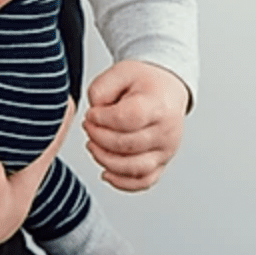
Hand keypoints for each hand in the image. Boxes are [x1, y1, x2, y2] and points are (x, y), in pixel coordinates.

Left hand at [83, 60, 189, 190]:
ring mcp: (166, 150)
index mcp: (158, 105)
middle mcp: (167, 131)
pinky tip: (106, 171)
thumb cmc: (144, 83)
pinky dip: (122, 182)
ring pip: (134, 168)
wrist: (167, 91)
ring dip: (105, 160)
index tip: (91, 113)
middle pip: (128, 145)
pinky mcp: (162, 163)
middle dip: (98, 137)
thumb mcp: (120, 72)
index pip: (129, 118)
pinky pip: (143, 181)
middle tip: (88, 126)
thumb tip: (94, 114)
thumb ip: (100, 89)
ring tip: (93, 145)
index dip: (102, 118)